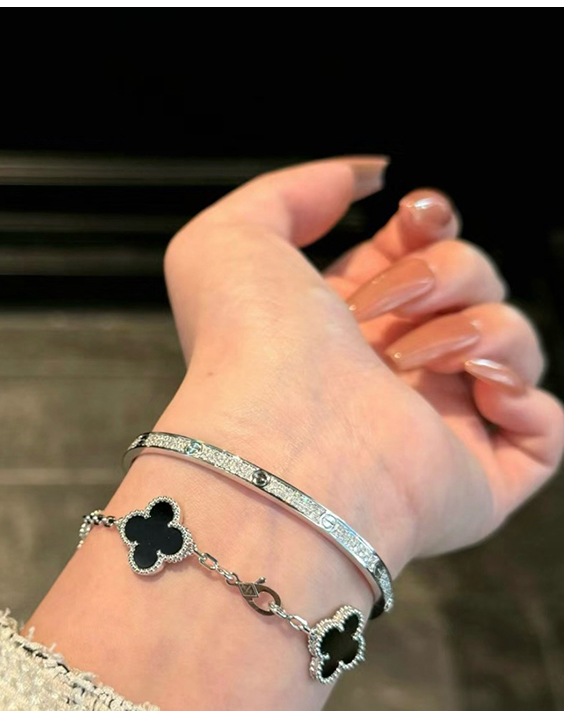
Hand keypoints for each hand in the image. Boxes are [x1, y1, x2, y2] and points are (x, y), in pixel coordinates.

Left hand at [160, 157, 563, 571]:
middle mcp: (388, 368)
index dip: (429, 223)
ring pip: (512, 343)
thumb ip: (289, 192)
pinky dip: (528, 401)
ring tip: (408, 360)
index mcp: (340, 319)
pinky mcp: (476, 478)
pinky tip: (479, 394)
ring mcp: (435, 424)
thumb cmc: (247, 346)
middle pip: (472, 284)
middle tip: (385, 304)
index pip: (415, 254)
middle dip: (447, 270)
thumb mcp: (231, 239)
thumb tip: (359, 179)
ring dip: (479, 328)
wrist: (279, 443)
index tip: (414, 216)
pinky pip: (543, 432)